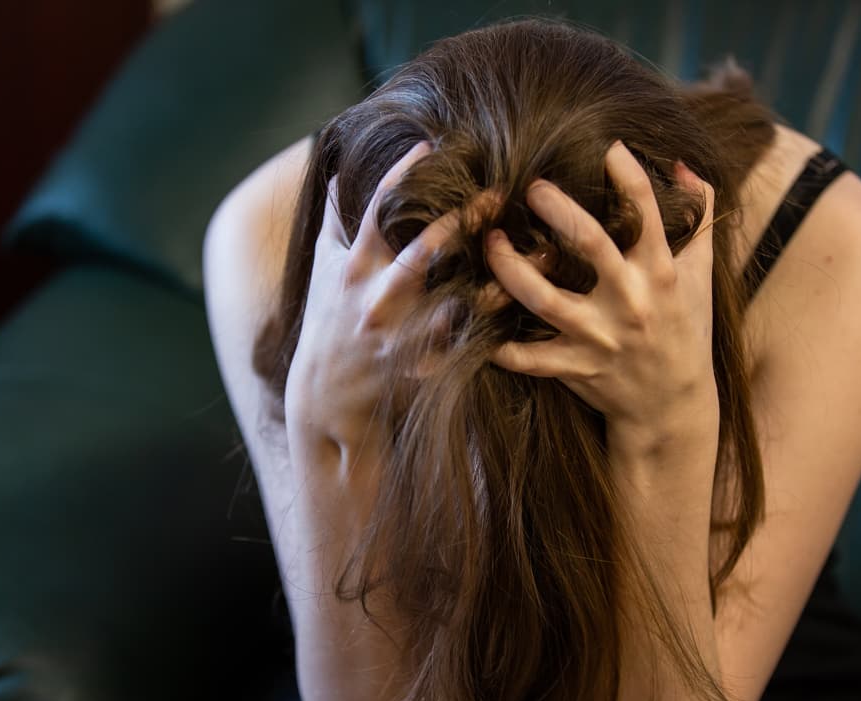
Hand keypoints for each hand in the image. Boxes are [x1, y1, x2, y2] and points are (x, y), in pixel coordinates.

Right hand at [287, 140, 501, 448]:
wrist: (324, 396)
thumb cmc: (328, 321)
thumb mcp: (323, 269)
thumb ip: (333, 221)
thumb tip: (337, 170)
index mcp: (353, 269)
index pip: (374, 213)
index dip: (400, 176)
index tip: (432, 145)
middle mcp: (375, 300)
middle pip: (419, 254)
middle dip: (457, 222)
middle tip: (497, 195)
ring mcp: (399, 335)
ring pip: (453, 302)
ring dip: (495, 278)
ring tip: (537, 253)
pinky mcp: (421, 366)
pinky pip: (464, 343)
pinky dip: (495, 325)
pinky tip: (528, 305)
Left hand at [484, 140, 719, 441]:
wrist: (674, 404)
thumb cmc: (685, 327)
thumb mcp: (701, 273)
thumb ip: (701, 214)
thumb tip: (680, 163)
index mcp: (661, 274)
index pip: (648, 215)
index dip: (628, 176)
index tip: (607, 147)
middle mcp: (630, 302)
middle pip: (590, 245)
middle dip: (557, 210)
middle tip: (530, 186)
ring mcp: (600, 338)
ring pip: (544, 299)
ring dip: (509, 268)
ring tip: (490, 241)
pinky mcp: (576, 368)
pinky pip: (528, 358)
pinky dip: (499, 344)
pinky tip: (471, 315)